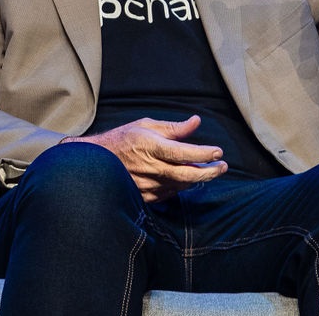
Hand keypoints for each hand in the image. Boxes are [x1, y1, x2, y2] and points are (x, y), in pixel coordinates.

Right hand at [64, 115, 226, 201]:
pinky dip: (182, 186)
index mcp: (151, 146)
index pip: (184, 153)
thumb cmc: (122, 140)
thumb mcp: (146, 125)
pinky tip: (187, 179)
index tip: (218, 152)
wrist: (95, 162)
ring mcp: (148, 185)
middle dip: (209, 172)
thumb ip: (173, 128)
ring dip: (197, 179)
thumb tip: (196, 122)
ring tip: (208, 170)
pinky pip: (170, 193)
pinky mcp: (145, 197)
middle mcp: (150, 168)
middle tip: (222, 167)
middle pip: (187, 175)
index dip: (204, 154)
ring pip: (181, 186)